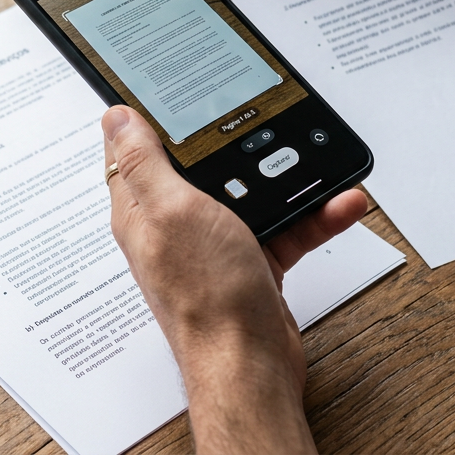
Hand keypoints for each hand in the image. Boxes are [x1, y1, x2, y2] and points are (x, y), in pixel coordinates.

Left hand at [102, 106, 368, 454]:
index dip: (150, 118)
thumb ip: (146, 163)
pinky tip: (338, 203)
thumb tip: (116, 117)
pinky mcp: (252, 263)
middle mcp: (175, 225)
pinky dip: (312, 215)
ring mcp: (214, 245)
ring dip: (286, 178)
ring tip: (317, 162)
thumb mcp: (172, 210)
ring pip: (251, 193)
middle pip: (202, 166)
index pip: (134, 150)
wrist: (250, 366)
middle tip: (263, 117)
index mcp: (142, 209)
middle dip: (236, 143)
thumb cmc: (205, 297)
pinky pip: (285, 226)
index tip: (171, 88)